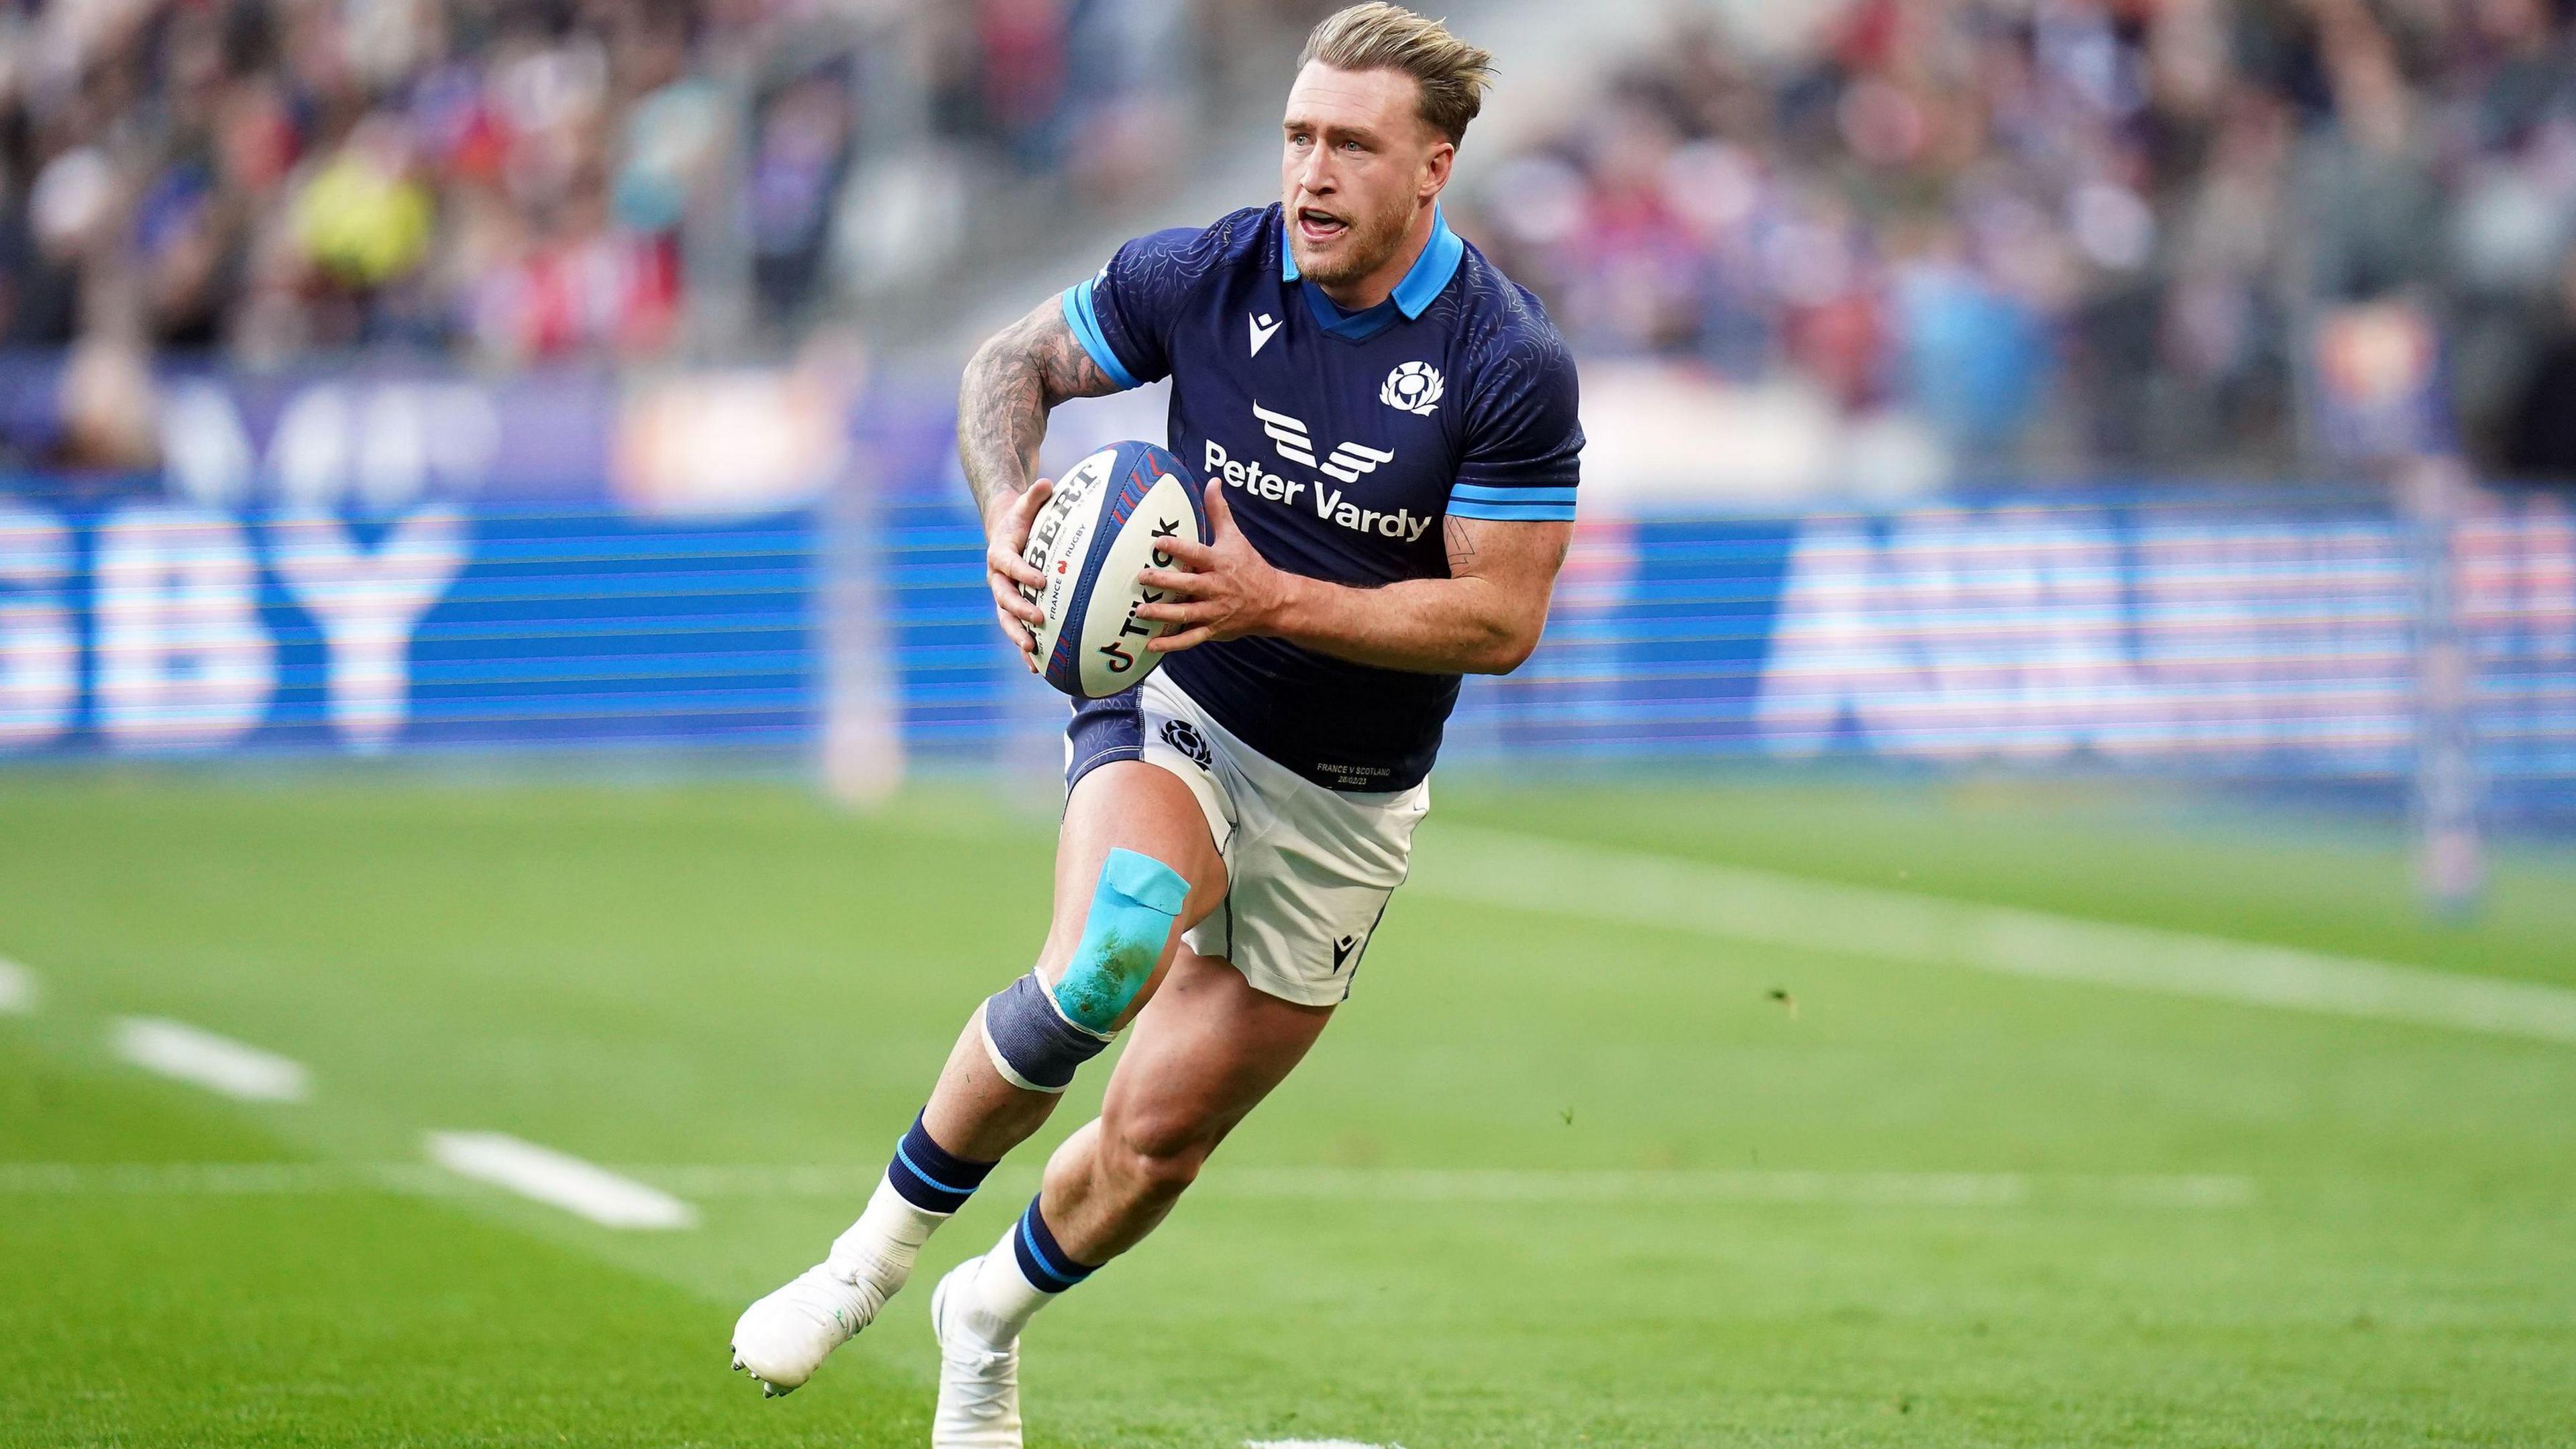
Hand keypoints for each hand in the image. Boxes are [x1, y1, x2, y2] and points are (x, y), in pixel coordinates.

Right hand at [985, 478, 1052, 671]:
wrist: (1003, 532)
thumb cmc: (1021, 518)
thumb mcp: (1026, 504)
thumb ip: (1035, 495)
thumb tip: (1047, 482)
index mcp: (1000, 554)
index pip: (1010, 565)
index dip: (1023, 573)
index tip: (1042, 581)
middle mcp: (997, 578)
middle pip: (1004, 598)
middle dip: (1020, 611)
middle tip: (1039, 620)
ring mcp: (1002, 596)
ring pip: (1006, 619)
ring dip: (1018, 636)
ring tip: (1033, 651)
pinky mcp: (1011, 608)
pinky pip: (1016, 629)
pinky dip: (1024, 648)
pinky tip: (1036, 668)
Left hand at [1137, 481, 1290, 653]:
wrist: (1273, 601)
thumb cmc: (1249, 566)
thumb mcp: (1235, 537)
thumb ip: (1219, 511)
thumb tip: (1212, 481)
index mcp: (1219, 563)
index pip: (1196, 553)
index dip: (1178, 547)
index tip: (1157, 542)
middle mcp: (1216, 587)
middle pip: (1187, 585)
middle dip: (1164, 581)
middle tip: (1142, 577)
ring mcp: (1214, 610)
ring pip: (1186, 614)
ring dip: (1162, 613)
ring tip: (1141, 610)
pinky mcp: (1213, 629)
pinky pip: (1190, 638)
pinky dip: (1171, 644)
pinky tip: (1151, 645)